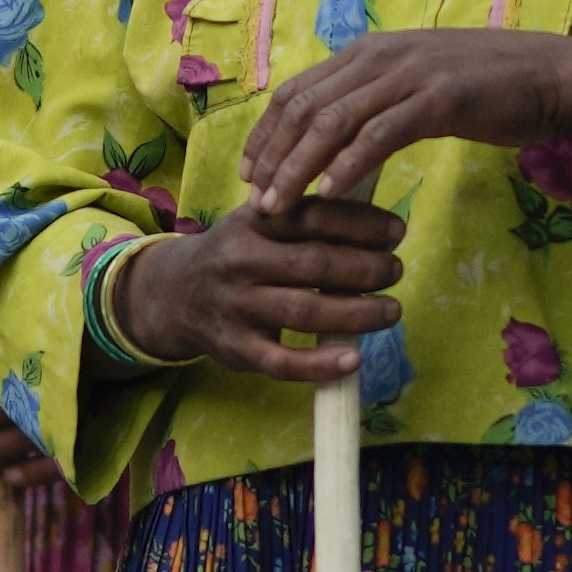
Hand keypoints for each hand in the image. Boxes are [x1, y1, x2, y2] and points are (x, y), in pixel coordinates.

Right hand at [109, 191, 403, 384]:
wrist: (175, 293)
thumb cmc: (238, 253)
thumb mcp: (259, 221)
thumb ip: (304, 213)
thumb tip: (373, 208)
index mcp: (253, 221)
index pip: (313, 216)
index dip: (361, 222)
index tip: (397, 231)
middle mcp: (241, 261)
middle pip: (314, 263)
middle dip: (366, 268)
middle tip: (396, 271)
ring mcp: (237, 307)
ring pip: (304, 310)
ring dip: (357, 313)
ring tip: (391, 311)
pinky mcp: (236, 348)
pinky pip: (281, 361)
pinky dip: (319, 364)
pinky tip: (353, 359)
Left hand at [246, 26, 571, 211]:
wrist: (551, 76)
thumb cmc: (487, 89)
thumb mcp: (418, 88)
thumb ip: (377, 103)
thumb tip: (338, 138)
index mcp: (370, 52)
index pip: (298, 91)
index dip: (267, 134)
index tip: (250, 174)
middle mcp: (381, 55)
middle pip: (306, 106)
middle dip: (273, 156)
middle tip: (255, 201)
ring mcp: (410, 74)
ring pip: (334, 121)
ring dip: (299, 167)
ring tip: (279, 206)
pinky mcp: (438, 97)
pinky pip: (380, 133)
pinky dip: (349, 164)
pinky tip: (331, 194)